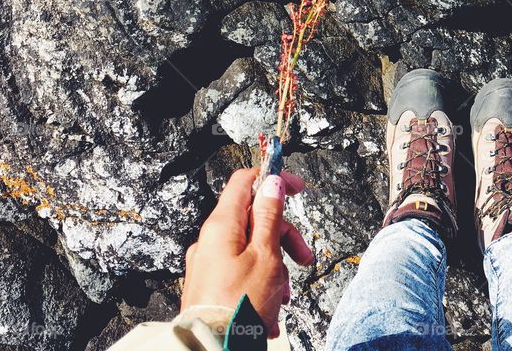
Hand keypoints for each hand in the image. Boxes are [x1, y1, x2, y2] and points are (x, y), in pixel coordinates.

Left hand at [181, 168, 314, 337]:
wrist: (212, 348)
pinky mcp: (210, 285)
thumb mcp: (265, 255)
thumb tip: (272, 183)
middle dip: (283, 236)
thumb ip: (269, 216)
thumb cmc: (239, 305)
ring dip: (275, 266)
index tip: (296, 187)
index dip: (273, 178)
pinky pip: (241, 272)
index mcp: (221, 225)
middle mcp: (210, 240)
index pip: (245, 181)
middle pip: (253, 219)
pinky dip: (261, 283)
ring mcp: (208, 263)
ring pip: (251, 249)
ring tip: (284, 294)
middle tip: (303, 256)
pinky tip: (271, 308)